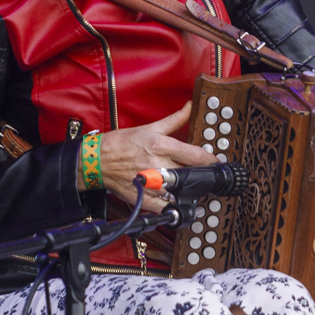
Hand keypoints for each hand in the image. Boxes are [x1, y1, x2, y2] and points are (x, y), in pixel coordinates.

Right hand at [84, 103, 216, 212]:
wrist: (97, 160)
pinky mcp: (143, 198)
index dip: (210, 160)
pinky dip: (176, 208)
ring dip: (190, 191)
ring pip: (179, 191)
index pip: (194, 154)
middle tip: (208, 177)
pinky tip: (184, 206)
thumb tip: (189, 106)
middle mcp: (157, 164)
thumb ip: (174, 119)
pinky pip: (164, 207)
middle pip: (189, 173)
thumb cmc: (121, 143)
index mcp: (160, 145)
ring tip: (196, 189)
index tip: (217, 163)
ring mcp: (150, 183)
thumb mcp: (149, 127)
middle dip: (201, 176)